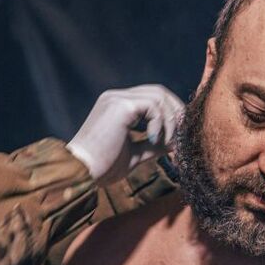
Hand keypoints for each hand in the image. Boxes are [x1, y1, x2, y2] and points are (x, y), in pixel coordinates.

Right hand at [66, 85, 183, 183]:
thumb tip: (173, 142)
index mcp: (117, 106)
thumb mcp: (134, 153)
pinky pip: (153, 105)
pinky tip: (154, 140)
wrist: (83, 173)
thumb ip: (152, 144)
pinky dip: (161, 123)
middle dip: (175, 113)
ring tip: (167, 143)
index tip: (178, 136)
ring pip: (158, 96)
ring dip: (170, 120)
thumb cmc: (103, 167)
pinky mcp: (120, 105)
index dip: (170, 113)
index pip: (152, 97)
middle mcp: (116, 97)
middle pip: (158, 91)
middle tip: (181, 137)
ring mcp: (117, 99)